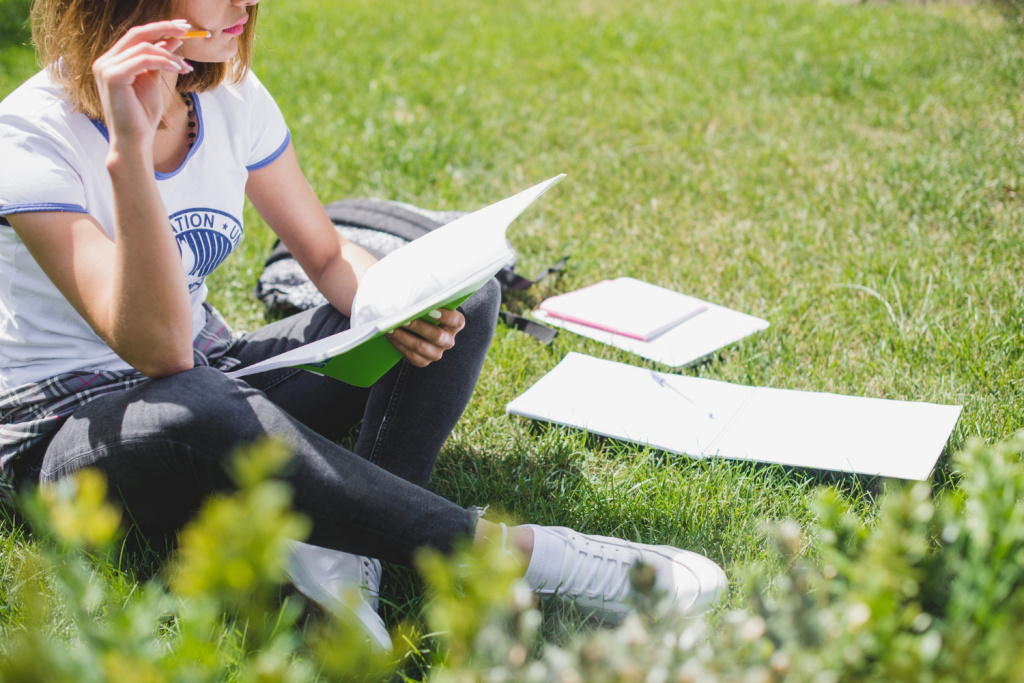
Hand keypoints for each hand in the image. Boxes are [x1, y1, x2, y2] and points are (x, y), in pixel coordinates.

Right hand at [92, 20, 193, 150]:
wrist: (134, 140)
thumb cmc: (142, 115)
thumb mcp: (153, 81)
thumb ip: (159, 59)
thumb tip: (173, 38)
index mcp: (112, 61)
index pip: (136, 35)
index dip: (159, 28)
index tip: (183, 27)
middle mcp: (104, 61)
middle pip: (136, 33)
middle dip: (164, 28)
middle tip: (188, 29)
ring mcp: (105, 67)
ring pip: (143, 47)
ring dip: (169, 55)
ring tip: (185, 67)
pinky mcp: (112, 76)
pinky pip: (143, 60)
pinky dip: (163, 61)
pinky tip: (178, 69)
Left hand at [386, 308, 464, 367]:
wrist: (418, 330)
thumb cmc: (424, 312)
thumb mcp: (430, 307)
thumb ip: (426, 303)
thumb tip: (411, 300)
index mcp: (455, 325)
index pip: (457, 321)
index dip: (446, 316)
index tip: (430, 310)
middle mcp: (448, 341)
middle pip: (436, 336)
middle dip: (417, 326)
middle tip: (403, 318)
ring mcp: (437, 353)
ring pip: (420, 347)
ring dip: (403, 336)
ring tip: (390, 327)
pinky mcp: (424, 361)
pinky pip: (411, 356)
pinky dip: (399, 345)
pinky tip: (390, 336)